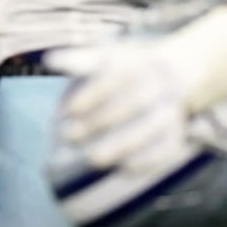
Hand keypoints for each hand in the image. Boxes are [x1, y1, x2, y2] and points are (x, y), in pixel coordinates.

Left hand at [49, 42, 190, 171]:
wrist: (176, 74)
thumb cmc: (128, 67)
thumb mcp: (106, 56)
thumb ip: (79, 60)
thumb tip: (49, 60)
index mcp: (140, 62)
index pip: (117, 75)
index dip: (93, 93)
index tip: (69, 109)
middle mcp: (160, 83)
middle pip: (134, 101)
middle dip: (100, 119)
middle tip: (68, 135)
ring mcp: (172, 108)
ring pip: (151, 126)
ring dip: (123, 144)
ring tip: (93, 159)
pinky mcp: (177, 133)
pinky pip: (167, 148)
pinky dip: (148, 160)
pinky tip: (123, 169)